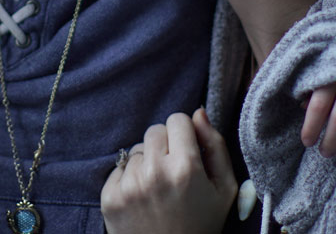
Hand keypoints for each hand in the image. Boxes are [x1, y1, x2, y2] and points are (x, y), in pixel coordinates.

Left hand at [101, 109, 235, 233]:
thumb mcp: (224, 189)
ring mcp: (129, 185)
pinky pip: (119, 168)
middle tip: (173, 172)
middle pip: (155, 130)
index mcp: (186, 168)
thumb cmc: (202, 224)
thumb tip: (198, 112)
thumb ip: (216, 146)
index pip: (178, 119)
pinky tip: (143, 198)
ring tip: (158, 190)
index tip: (188, 153)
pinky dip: (130, 178)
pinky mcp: (110, 196)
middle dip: (165, 146)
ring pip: (136, 149)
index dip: (185, 135)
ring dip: (147, 162)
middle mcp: (155, 172)